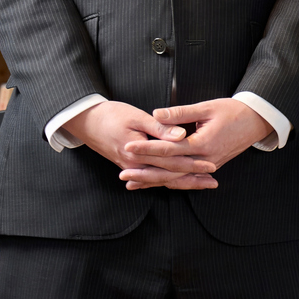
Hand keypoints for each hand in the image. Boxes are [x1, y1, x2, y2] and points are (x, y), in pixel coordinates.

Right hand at [68, 100, 209, 190]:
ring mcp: (132, 167)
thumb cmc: (111, 115)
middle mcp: (135, 165)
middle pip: (169, 176)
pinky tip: (178, 182)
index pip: (172, 162)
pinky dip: (166, 180)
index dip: (193, 164)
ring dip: (182, 182)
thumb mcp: (137, 117)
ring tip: (202, 183)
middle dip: (192, 178)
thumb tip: (181, 135)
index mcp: (139, 153)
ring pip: (161, 179)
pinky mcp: (130, 166)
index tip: (211, 166)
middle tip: (213, 180)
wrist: (86, 122)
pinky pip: (152, 177)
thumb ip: (160, 128)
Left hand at [122, 98, 272, 189]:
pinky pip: (186, 178)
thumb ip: (180, 113)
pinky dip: (170, 182)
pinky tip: (155, 184)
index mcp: (203, 143)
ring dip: (154, 181)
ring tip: (132, 183)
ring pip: (177, 178)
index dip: (147, 148)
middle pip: (170, 170)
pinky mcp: (211, 166)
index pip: (169, 149)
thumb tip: (156, 114)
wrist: (257, 121)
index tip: (129, 146)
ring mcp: (209, 165)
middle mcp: (205, 159)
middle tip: (123, 173)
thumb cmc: (233, 111)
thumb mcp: (207, 107)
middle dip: (145, 172)